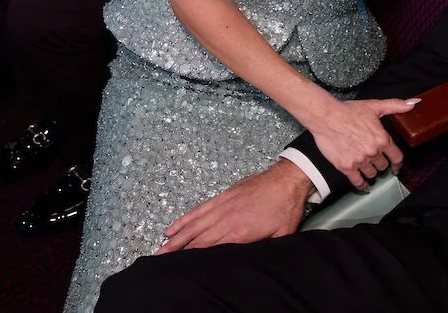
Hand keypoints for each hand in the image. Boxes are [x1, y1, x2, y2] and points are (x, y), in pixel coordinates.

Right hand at [156, 159, 311, 253]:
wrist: (287, 180)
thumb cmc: (286, 209)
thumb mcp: (281, 235)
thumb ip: (265, 248)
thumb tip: (253, 260)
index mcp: (240, 232)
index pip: (211, 248)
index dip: (194, 257)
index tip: (180, 266)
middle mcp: (227, 219)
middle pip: (197, 238)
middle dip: (178, 250)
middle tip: (160, 259)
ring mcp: (223, 206)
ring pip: (194, 223)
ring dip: (176, 236)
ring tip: (160, 247)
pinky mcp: (223, 196)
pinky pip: (199, 209)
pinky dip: (185, 218)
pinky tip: (173, 226)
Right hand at [306, 98, 416, 189]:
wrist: (326, 116)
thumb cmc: (349, 110)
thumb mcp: (374, 106)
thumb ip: (395, 105)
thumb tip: (413, 103)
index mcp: (382, 139)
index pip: (397, 157)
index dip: (398, 163)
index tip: (396, 167)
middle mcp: (373, 152)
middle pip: (383, 166)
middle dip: (381, 164)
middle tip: (377, 162)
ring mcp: (360, 161)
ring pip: (372, 174)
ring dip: (371, 172)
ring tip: (368, 169)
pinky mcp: (346, 167)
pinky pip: (358, 181)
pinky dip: (362, 184)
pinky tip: (363, 185)